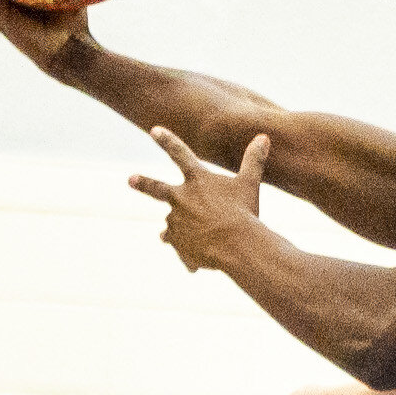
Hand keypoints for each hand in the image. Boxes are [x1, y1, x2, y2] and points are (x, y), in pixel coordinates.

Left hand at [130, 127, 268, 275]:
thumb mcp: (250, 184)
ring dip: (180, 229)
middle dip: (142, 183)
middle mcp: (180, 198)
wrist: (236, 246)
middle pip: (155, 188)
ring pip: (173, 224)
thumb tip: (264, 136)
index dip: (167, 140)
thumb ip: (254, 160)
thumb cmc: (244, 212)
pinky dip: (188, 253)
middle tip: (130, 179)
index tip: (154, 130)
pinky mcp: (177, 243)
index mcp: (197, 180)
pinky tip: (197, 263)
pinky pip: (180, 248)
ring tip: (197, 238)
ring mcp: (175, 221)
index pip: (180, 153)